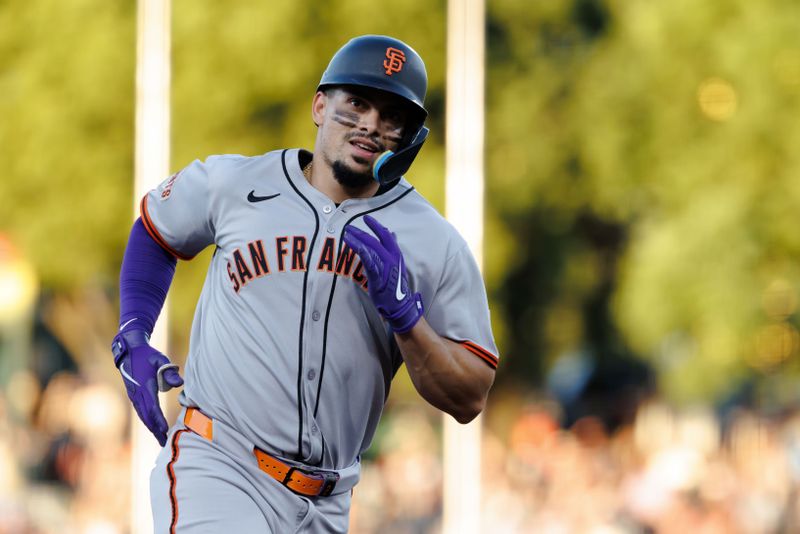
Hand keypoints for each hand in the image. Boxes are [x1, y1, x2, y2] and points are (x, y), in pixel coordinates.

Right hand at [111, 328, 182, 445]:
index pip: (152, 407)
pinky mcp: (134, 396)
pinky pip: (141, 411)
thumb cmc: (148, 355)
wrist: (129, 351)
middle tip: (164, 442)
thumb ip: (169, 371)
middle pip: (147, 416)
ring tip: (160, 439)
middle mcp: (137, 394)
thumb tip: (180, 383)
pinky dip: (147, 421)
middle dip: (155, 430)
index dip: (158, 419)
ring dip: (151, 428)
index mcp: (144, 386)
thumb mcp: (160, 360)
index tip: (165, 430)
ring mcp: (134, 396)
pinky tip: (153, 428)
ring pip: (143, 415)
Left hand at [343, 215, 423, 333]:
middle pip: (375, 240)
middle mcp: (392, 258)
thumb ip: (393, 249)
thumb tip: (392, 233)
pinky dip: (360, 250)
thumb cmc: (396, 286)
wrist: (400, 305)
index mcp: (397, 254)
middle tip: (349, 227)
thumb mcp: (397, 265)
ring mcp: (385, 266)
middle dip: (361, 232)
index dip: (375, 225)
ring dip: (357, 239)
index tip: (366, 218)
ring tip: (346, 234)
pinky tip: (352, 244)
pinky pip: (368, 260)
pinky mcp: (378, 276)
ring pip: (370, 248)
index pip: (386, 235)